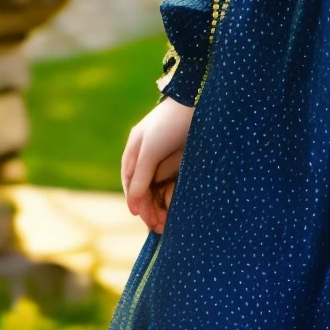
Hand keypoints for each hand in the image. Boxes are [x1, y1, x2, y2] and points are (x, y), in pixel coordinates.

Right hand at [121, 95, 194, 232]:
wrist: (201, 102)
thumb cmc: (170, 123)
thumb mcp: (151, 150)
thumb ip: (141, 175)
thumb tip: (133, 202)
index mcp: (136, 146)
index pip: (129, 179)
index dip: (134, 199)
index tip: (141, 217)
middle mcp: (149, 152)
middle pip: (144, 185)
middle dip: (148, 206)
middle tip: (158, 226)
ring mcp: (166, 155)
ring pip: (158, 186)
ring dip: (160, 205)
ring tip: (166, 223)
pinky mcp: (182, 158)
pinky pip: (172, 182)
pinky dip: (171, 196)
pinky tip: (175, 208)